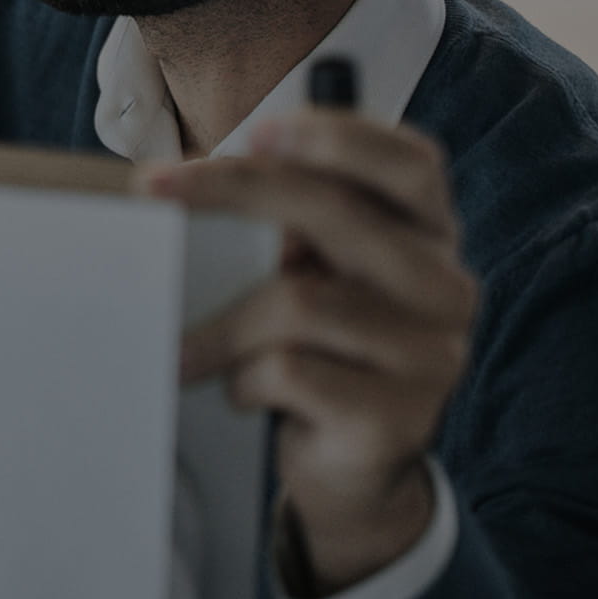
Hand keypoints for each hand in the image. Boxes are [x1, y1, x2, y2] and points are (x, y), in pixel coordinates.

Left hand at [144, 107, 477, 596]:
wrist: (349, 468)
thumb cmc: (317, 348)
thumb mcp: (311, 275)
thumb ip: (287, 226)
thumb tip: (184, 182)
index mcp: (429, 236)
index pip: (410, 164)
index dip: (339, 136)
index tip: (257, 129)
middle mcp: (446, 287)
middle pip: (334, 212)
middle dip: (229, 190)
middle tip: (151, 190)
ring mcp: (433, 354)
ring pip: (297, 301)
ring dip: (222, 326)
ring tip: (190, 351)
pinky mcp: (401, 416)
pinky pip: (289, 371)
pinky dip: (244, 379)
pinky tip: (246, 393)